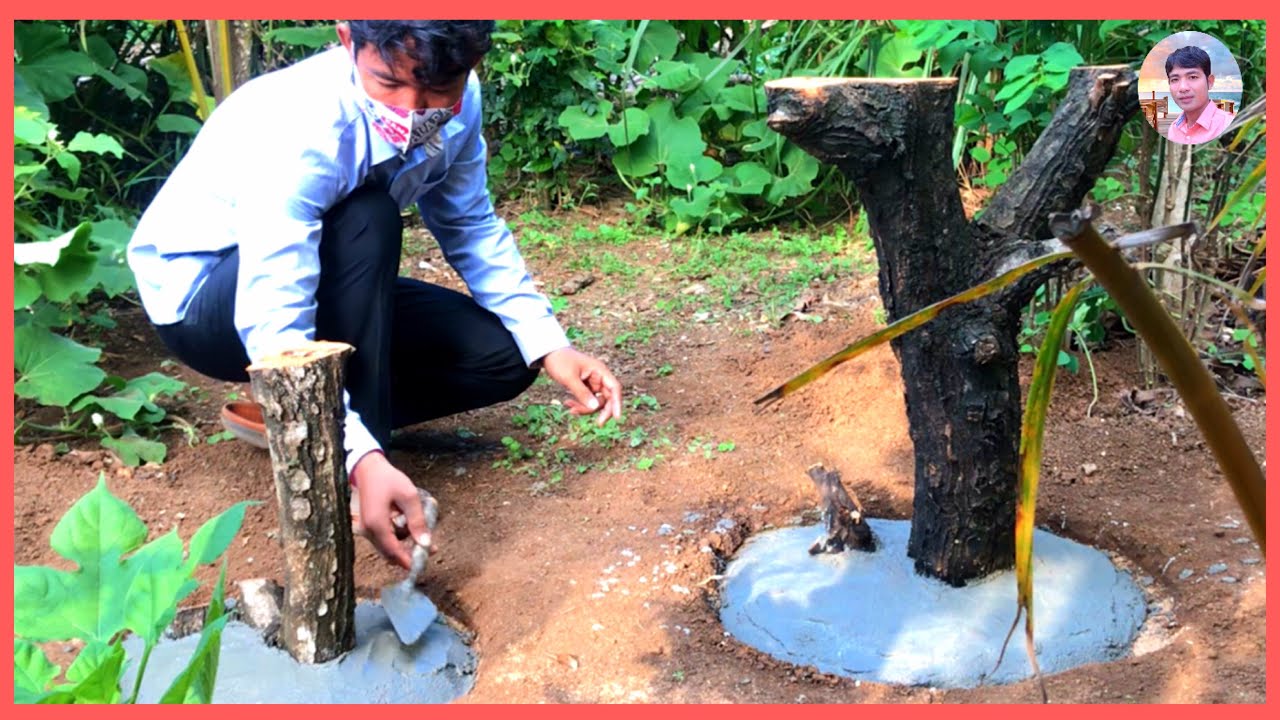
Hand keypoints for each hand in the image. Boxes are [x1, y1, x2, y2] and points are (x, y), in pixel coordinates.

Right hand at [350, 451, 435, 569]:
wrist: (369, 469)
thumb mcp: (409, 497)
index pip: (394, 552)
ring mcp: (366, 529)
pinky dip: (397, 538)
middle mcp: (368, 531)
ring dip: (404, 546)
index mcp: (377, 524)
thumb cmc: (389, 480)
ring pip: (387, 548)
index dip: (409, 561)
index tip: (424, 563)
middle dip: (408, 555)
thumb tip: (425, 544)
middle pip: (389, 553)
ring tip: (422, 535)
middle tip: (429, 549)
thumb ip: (417, 521)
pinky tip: (409, 527)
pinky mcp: (368, 526)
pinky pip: (384, 539)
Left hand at [540, 347, 622, 425]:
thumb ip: (582, 393)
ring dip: (585, 408)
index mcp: (600, 371)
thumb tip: (595, 408)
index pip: (614, 388)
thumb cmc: (560, 361)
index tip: (617, 418)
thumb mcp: (569, 378)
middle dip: (599, 410)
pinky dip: (579, 405)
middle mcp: (599, 377)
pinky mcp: (586, 387)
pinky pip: (587, 401)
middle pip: (607, 398)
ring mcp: (593, 383)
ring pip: (596, 402)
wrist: (549, 354)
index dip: (617, 403)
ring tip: (569, 407)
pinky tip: (568, 404)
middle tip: (598, 424)